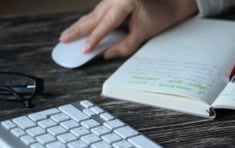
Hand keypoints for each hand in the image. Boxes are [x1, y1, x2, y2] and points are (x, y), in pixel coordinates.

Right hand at [59, 0, 197, 58]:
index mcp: (124, 2)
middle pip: (93, 17)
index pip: (105, 24)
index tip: (84, 50)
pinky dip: (87, 23)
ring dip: (79, 26)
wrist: (170, 3)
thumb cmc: (160, 16)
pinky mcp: (111, 2)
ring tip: (65, 36)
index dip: (94, 39)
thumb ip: (126, 46)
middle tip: (64, 40)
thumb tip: (107, 55)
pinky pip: (97, 14)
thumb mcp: (144, 33)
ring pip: (92, 14)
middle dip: (78, 30)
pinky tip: (77, 30)